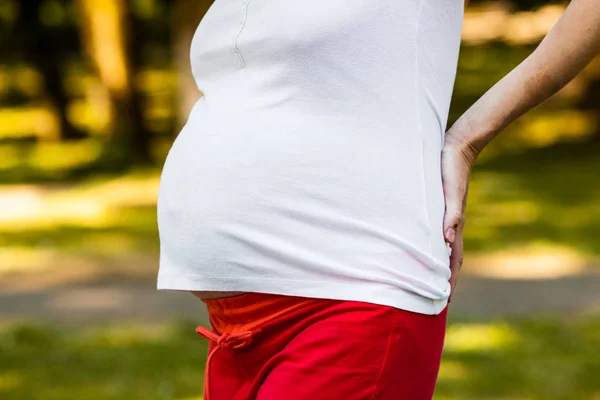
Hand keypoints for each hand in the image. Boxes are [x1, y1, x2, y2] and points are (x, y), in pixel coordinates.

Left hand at [441, 131, 478, 302]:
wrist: (456, 146)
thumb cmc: (451, 169)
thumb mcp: (450, 192)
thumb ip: (451, 213)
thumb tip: (448, 239)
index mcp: (454, 225)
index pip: (453, 260)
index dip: (449, 280)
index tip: (445, 301)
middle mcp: (451, 224)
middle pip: (449, 258)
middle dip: (443, 278)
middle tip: (434, 298)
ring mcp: (446, 215)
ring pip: (442, 246)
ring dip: (437, 264)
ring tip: (428, 279)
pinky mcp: (439, 206)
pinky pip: (435, 231)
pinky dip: (432, 245)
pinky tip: (422, 247)